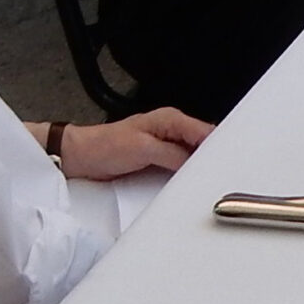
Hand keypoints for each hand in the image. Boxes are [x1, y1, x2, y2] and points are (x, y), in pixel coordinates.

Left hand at [57, 108, 214, 180]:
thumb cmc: (105, 146)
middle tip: (215, 176)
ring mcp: (163, 146)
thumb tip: (193, 163)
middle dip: (207, 158)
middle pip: (199, 144)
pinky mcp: (155, 160)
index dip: (215, 146)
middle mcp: (169, 130)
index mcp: (170, 119)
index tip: (224, 162)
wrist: (80, 157)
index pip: (203, 131)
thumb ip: (171, 154)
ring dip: (194, 168)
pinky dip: (182, 175)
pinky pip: (176, 167)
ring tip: (202, 182)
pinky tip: (185, 184)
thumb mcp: (143, 149)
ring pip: (189, 157)